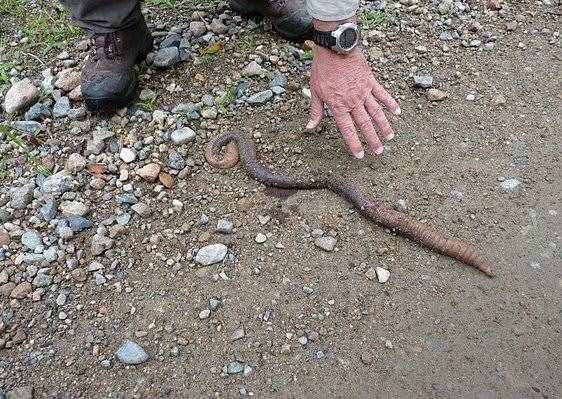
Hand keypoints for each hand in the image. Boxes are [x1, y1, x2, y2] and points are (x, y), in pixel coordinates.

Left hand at [307, 44, 400, 158]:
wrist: (335, 48)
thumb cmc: (323, 69)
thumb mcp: (315, 91)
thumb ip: (316, 111)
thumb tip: (310, 127)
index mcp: (338, 106)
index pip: (347, 130)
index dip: (354, 144)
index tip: (359, 155)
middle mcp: (353, 102)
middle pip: (365, 124)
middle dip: (373, 140)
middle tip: (379, 151)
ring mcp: (363, 91)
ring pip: (376, 112)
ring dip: (384, 126)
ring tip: (390, 137)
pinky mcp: (370, 81)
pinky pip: (382, 94)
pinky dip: (390, 103)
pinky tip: (397, 112)